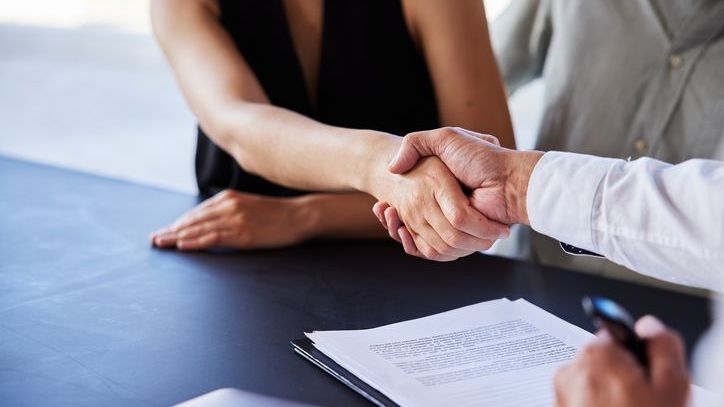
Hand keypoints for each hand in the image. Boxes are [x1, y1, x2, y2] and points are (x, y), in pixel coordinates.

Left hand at [150, 190, 312, 249]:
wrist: (300, 216)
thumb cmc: (278, 215)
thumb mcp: (250, 207)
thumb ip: (230, 212)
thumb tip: (213, 223)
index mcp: (228, 198)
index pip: (196, 212)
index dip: (178, 223)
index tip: (164, 231)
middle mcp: (228, 205)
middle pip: (192, 219)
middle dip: (171, 230)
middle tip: (154, 239)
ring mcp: (234, 219)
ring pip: (198, 228)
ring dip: (176, 236)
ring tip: (161, 243)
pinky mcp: (242, 233)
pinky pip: (212, 237)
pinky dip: (194, 241)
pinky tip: (182, 245)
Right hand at [373, 127, 541, 257]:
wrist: (509, 179)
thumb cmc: (481, 157)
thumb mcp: (445, 138)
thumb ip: (416, 143)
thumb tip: (392, 166)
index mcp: (439, 188)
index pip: (407, 203)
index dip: (392, 209)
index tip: (383, 205)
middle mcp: (443, 208)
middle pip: (409, 221)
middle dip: (392, 219)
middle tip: (385, 209)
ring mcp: (450, 223)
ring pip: (415, 236)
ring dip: (398, 229)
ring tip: (389, 215)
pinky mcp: (458, 237)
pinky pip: (428, 249)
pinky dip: (411, 243)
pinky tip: (400, 228)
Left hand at [554, 315, 689, 406]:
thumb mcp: (673, 386)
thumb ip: (664, 346)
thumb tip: (650, 327)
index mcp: (597, 354)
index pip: (619, 338)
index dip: (638, 359)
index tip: (646, 378)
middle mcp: (571, 368)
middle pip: (604, 360)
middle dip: (623, 377)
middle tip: (641, 404)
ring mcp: (560, 392)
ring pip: (592, 382)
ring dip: (608, 396)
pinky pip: (581, 401)